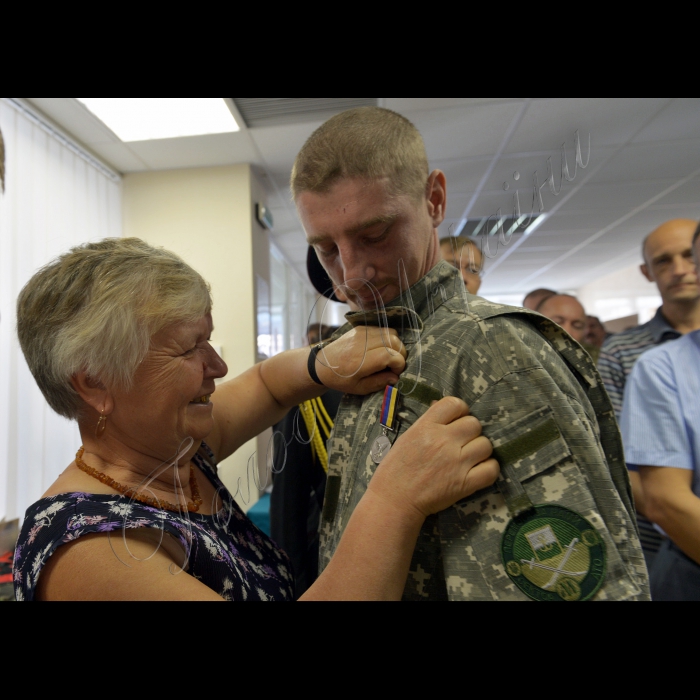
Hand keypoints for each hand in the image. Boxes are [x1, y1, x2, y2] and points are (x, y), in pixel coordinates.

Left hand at [314, 327, 406, 394]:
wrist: (322, 364)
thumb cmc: (341, 379)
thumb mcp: (359, 388)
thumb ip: (379, 382)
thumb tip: (396, 377)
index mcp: (360, 361)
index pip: (390, 356)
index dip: (398, 364)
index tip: (395, 373)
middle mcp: (361, 343)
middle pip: (393, 341)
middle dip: (400, 354)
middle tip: (394, 365)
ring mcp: (361, 332)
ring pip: (391, 333)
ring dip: (396, 345)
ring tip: (390, 357)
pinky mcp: (361, 327)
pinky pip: (383, 329)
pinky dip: (388, 339)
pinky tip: (382, 349)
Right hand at [368, 397, 499, 518]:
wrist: (395, 500)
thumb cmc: (397, 468)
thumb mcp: (408, 437)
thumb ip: (428, 421)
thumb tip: (443, 407)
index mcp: (427, 426)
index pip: (455, 404)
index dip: (460, 412)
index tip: (456, 422)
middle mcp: (443, 440)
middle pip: (475, 424)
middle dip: (470, 432)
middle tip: (461, 443)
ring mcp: (456, 462)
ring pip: (486, 445)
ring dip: (480, 450)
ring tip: (469, 458)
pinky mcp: (465, 483)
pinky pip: (492, 469)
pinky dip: (488, 469)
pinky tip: (478, 471)